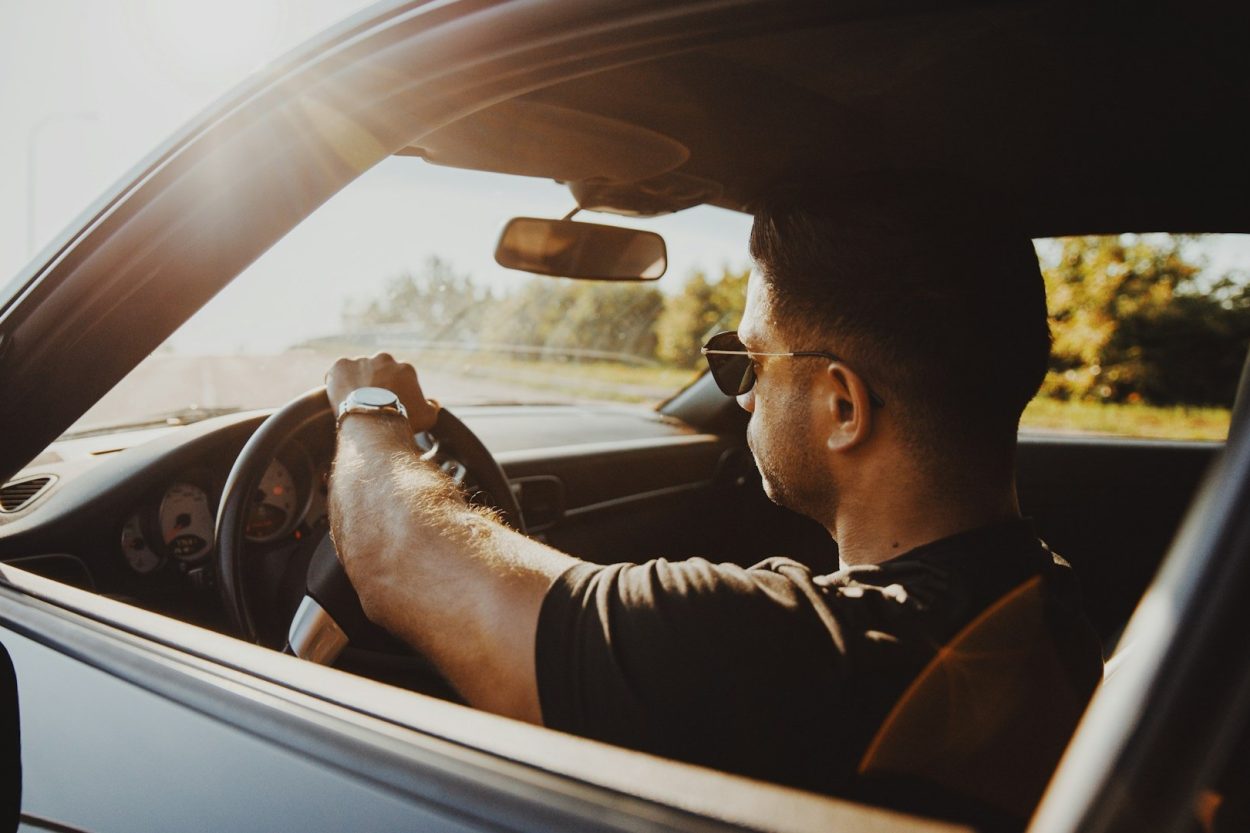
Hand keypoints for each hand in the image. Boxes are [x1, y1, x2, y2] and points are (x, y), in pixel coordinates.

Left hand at [325, 353, 439, 432]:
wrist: (374, 420)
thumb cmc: (403, 420)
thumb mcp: (428, 417)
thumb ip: (432, 407)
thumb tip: (433, 402)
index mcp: (405, 368)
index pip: (399, 378)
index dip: (393, 392)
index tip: (387, 405)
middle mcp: (385, 359)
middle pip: (378, 371)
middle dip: (375, 383)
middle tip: (370, 404)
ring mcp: (362, 360)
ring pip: (357, 371)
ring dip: (356, 382)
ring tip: (354, 403)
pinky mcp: (341, 365)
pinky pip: (337, 374)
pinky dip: (337, 383)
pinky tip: (340, 398)